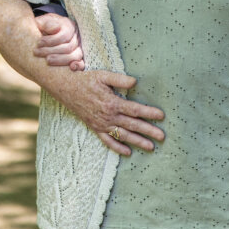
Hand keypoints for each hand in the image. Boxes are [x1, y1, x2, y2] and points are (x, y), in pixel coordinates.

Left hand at [33, 12, 84, 70]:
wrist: (43, 34)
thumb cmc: (43, 28)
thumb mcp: (43, 21)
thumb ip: (47, 23)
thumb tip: (55, 29)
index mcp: (69, 26)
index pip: (64, 35)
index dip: (51, 40)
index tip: (38, 43)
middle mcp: (76, 36)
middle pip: (69, 47)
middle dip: (51, 51)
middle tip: (37, 52)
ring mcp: (79, 48)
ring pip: (76, 55)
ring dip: (61, 60)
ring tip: (47, 61)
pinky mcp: (78, 58)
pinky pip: (82, 63)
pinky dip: (78, 66)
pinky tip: (71, 68)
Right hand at [50, 69, 164, 155]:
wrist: (66, 88)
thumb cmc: (86, 80)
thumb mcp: (103, 75)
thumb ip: (120, 80)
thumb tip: (136, 82)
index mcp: (113, 102)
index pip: (135, 109)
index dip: (149, 113)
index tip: (161, 116)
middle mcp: (109, 116)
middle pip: (132, 125)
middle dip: (149, 131)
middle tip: (162, 137)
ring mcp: (102, 124)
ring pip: (123, 135)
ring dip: (137, 142)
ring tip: (150, 147)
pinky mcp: (95, 128)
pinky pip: (108, 141)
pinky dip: (118, 147)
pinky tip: (128, 152)